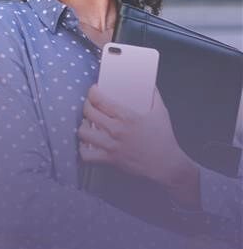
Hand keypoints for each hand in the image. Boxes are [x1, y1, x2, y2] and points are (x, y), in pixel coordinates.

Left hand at [78, 85, 197, 194]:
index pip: (100, 100)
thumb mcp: (161, 113)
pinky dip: (82, 148)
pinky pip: (86, 155)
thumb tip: (150, 84)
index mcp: (128, 117)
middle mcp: (117, 131)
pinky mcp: (109, 159)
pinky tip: (86, 143)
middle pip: (89, 113)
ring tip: (87, 123)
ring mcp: (111, 146)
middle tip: (90, 104)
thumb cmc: (164, 139)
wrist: (167, 165)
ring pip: (83, 132)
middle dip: (86, 105)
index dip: (92, 92)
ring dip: (83, 125)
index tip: (94, 90)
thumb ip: (154, 96)